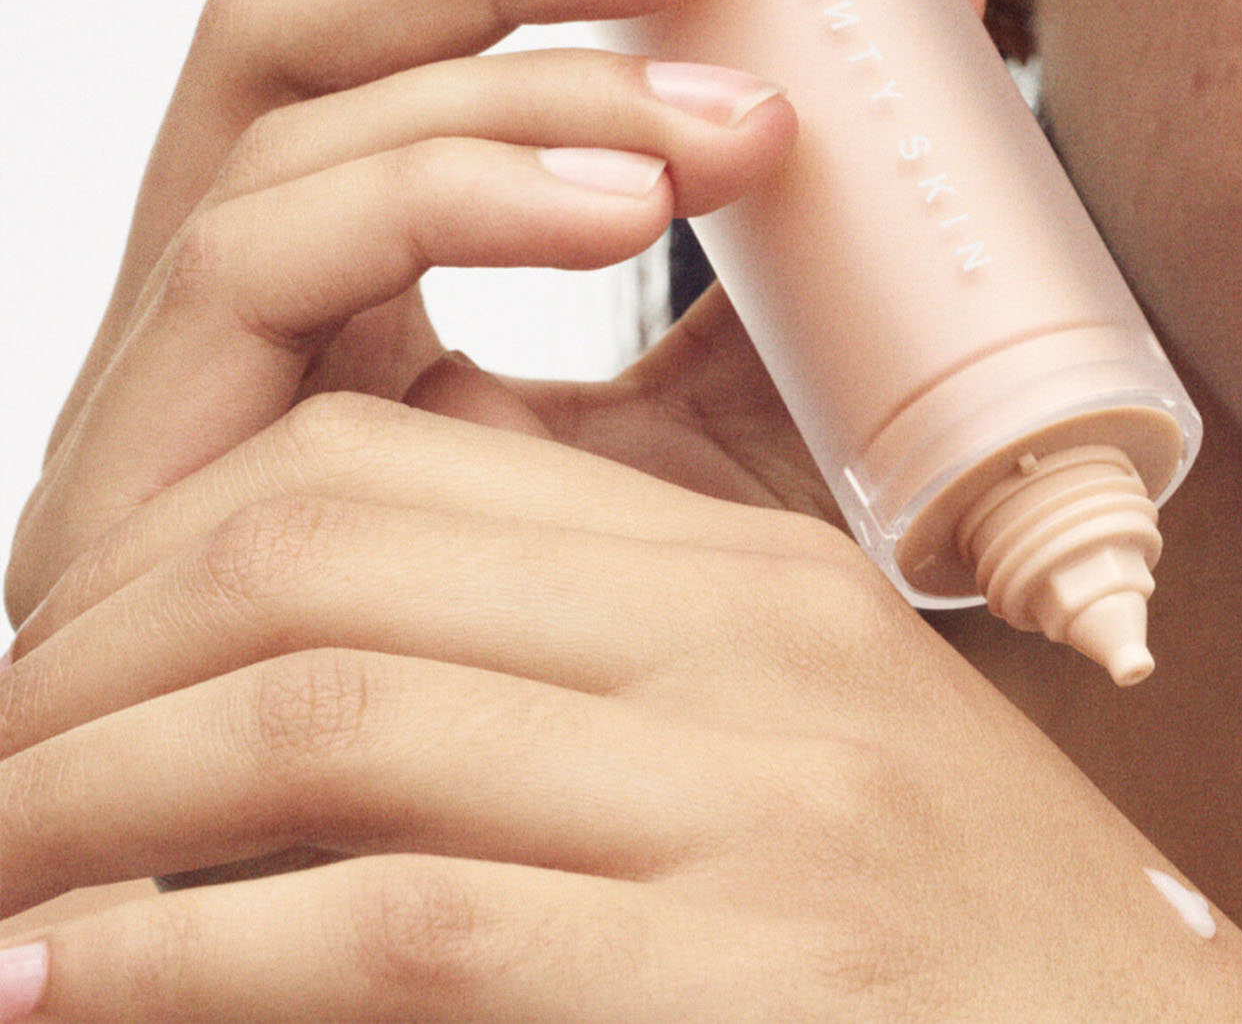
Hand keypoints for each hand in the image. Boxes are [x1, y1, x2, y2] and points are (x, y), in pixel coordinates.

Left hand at [0, 397, 1241, 1021]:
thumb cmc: (953, 928)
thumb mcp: (792, 748)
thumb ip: (596, 678)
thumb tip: (329, 684)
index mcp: (743, 573)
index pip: (383, 468)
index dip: (171, 551)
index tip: (68, 655)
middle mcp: (745, 651)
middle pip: (325, 563)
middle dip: (92, 663)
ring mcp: (754, 809)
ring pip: (331, 723)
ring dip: (95, 801)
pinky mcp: (748, 979)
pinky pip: (400, 930)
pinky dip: (189, 957)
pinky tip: (73, 983)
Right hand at [5, 0, 992, 622]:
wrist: (463, 898)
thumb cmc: (595, 644)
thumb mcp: (719, 426)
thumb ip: (804, 240)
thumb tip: (963, 17)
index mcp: (342, 246)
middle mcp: (231, 278)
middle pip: (295, 8)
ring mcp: (170, 370)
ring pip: (272, 113)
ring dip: (515, 75)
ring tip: (729, 117)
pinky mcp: (146, 473)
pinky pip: (256, 262)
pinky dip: (446, 193)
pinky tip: (621, 208)